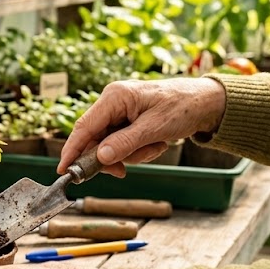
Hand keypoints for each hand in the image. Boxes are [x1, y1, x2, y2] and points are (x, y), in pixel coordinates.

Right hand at [57, 77, 225, 176]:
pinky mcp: (128, 120)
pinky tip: (156, 144)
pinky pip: (122, 144)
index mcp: (115, 96)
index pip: (85, 126)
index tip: (63, 170)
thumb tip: (99, 157)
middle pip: (95, 139)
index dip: (72, 150)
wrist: (206, 103)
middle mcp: (113, 102)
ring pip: (110, 145)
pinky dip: (138, 150)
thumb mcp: (155, 128)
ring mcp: (119, 112)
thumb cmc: (182, 108)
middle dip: (112, 157)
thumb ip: (125, 143)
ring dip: (132, 154)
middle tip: (123, 172)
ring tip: (156, 147)